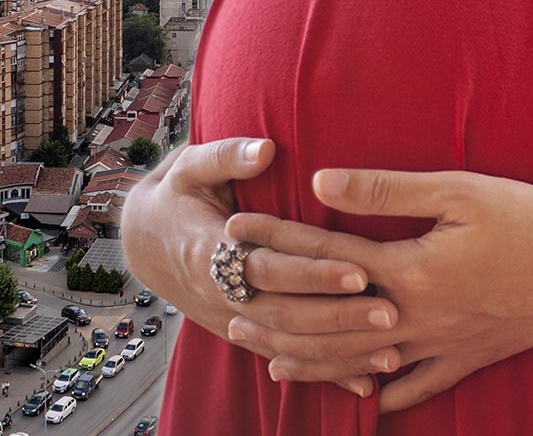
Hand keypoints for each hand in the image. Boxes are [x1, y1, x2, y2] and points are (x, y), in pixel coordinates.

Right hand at [120, 139, 400, 396]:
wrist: (141, 241)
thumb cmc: (174, 196)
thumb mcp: (188, 166)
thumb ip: (226, 155)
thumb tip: (267, 149)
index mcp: (210, 250)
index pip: (269, 267)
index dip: (313, 273)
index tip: (359, 270)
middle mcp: (221, 293)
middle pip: (284, 315)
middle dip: (339, 317)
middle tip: (390, 314)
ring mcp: (230, 319)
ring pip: (287, 347)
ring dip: (338, 353)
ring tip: (391, 353)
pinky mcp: (241, 332)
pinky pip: (284, 358)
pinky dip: (323, 373)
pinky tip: (363, 384)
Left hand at [226, 168, 532, 411]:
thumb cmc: (532, 217)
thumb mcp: (458, 190)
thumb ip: (385, 189)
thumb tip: (321, 181)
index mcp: (408, 269)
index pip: (322, 254)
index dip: (275, 239)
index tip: (234, 230)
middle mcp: (416, 315)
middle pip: (328, 321)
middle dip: (275, 315)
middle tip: (229, 311)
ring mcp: (443, 344)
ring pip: (361, 361)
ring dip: (311, 360)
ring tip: (268, 363)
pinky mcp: (471, 358)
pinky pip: (418, 386)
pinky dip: (383, 394)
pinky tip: (362, 401)